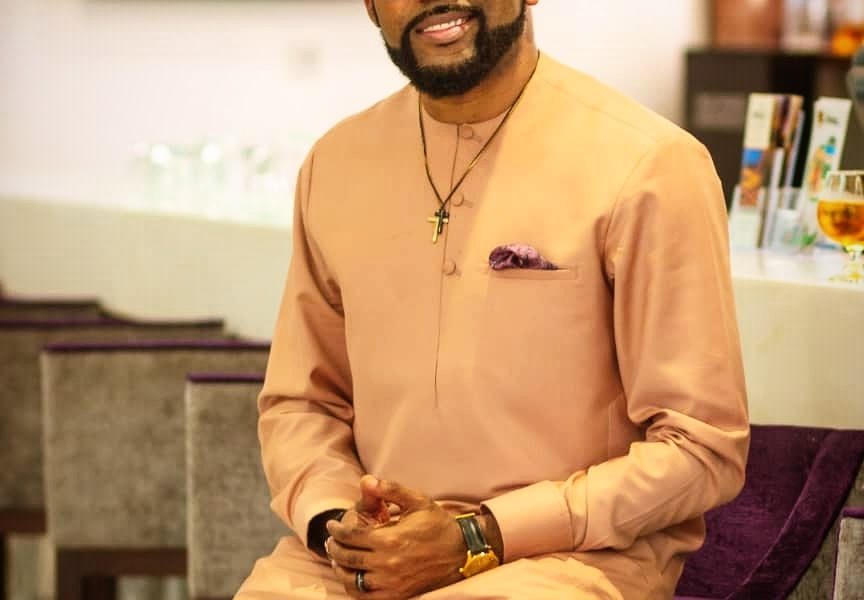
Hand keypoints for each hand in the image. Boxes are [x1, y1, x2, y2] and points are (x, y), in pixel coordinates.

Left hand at [326, 477, 465, 598]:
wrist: (462, 552)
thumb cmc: (438, 524)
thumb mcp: (417, 501)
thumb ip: (391, 490)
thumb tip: (367, 480)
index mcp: (390, 539)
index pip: (351, 536)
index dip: (337, 530)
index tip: (331, 526)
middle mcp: (387, 564)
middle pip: (347, 558)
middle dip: (334, 548)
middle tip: (331, 541)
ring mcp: (392, 583)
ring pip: (353, 580)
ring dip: (340, 569)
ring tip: (338, 560)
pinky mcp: (398, 595)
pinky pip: (366, 597)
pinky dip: (354, 588)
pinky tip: (353, 577)